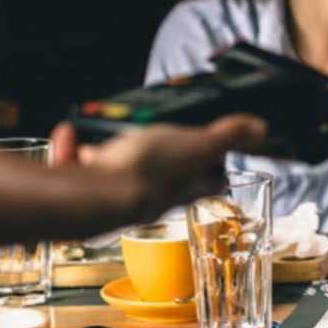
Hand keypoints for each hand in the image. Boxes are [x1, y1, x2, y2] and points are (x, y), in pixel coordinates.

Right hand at [50, 115, 265, 221]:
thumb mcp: (196, 145)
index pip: (209, 179)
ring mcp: (112, 196)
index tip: (217, 156)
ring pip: (112, 173)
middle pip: (159, 178)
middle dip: (154, 159)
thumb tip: (261, 129)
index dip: (215, 167)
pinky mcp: (77, 193)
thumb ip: (227, 136)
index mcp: (184, 185)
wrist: (91, 199)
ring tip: (99, 144)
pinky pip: (74, 170)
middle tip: (151, 141)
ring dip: (105, 155)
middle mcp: (149, 196)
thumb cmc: (147, 173)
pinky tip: (66, 136)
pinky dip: (69, 152)